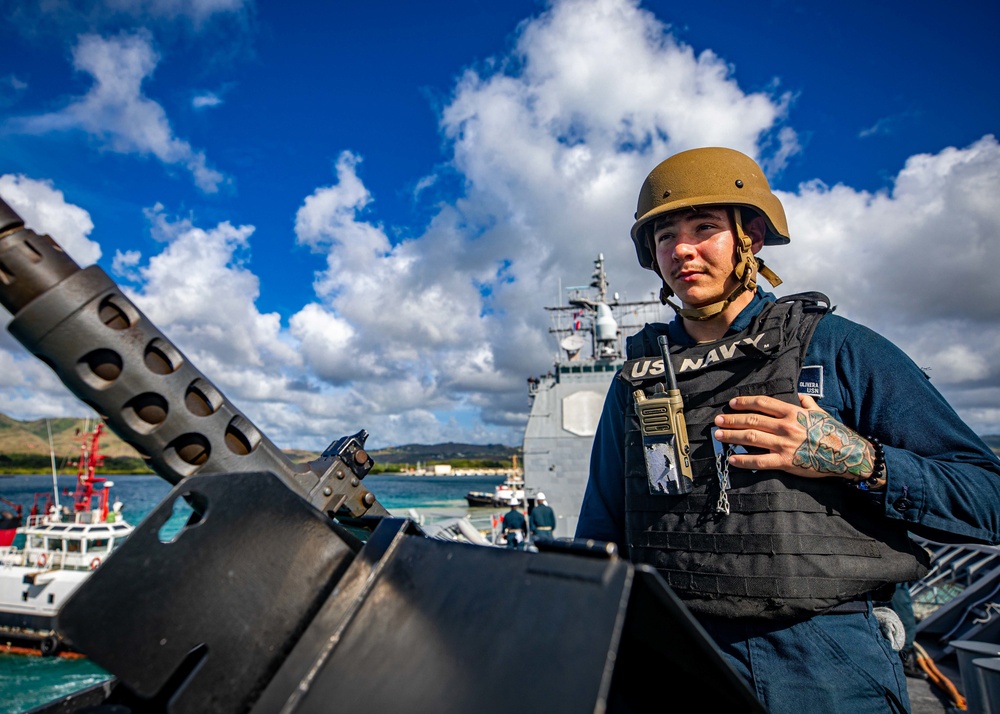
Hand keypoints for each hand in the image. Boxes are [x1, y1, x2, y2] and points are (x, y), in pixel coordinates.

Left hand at [713, 393, 874, 480]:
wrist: (848, 454)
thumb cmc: (834, 433)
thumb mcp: (821, 414)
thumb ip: (808, 404)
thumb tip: (801, 396)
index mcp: (793, 413)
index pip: (763, 404)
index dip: (745, 402)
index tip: (732, 404)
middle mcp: (786, 427)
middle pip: (752, 420)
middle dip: (732, 419)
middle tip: (717, 420)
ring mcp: (784, 445)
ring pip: (751, 438)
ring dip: (732, 436)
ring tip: (719, 435)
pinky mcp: (786, 462)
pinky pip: (760, 461)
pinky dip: (744, 460)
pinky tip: (732, 458)